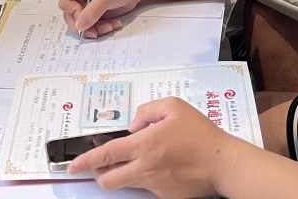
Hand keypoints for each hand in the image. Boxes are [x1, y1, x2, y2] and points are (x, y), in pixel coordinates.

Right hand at [58, 0, 141, 37]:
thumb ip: (92, 11)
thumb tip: (79, 25)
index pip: (66, 4)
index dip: (75, 14)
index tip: (87, 20)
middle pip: (72, 16)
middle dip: (85, 25)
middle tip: (96, 32)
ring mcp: (86, 4)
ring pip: (82, 24)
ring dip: (96, 28)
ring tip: (110, 26)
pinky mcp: (94, 13)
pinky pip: (92, 25)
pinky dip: (102, 28)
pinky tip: (113, 24)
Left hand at [68, 97, 235, 197]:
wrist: (223, 163)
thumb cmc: (201, 135)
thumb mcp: (173, 107)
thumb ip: (146, 111)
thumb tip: (133, 125)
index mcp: (145, 145)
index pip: (106, 155)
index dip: (85, 160)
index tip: (73, 165)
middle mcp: (145, 168)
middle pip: (108, 180)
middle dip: (99, 173)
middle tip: (103, 164)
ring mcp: (154, 186)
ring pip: (126, 184)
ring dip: (123, 174)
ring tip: (139, 160)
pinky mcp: (165, 196)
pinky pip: (147, 187)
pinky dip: (146, 178)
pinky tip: (162, 167)